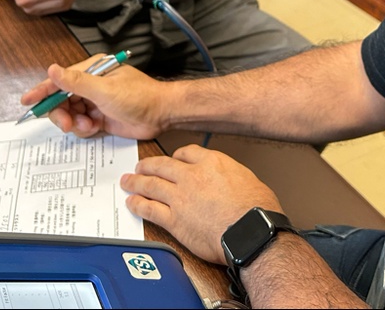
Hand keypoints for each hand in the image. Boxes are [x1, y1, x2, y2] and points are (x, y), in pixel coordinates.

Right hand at [21, 58, 167, 139]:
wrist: (161, 114)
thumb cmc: (138, 96)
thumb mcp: (105, 89)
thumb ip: (76, 82)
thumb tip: (52, 69)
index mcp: (92, 71)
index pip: (60, 80)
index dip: (42, 90)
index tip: (27, 101)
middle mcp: (91, 85)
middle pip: (62, 100)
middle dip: (60, 113)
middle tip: (66, 124)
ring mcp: (95, 102)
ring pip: (70, 114)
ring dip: (74, 123)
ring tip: (87, 126)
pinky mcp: (100, 118)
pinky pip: (81, 125)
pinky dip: (83, 129)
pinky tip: (94, 128)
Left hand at [121, 145, 282, 264]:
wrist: (250, 232)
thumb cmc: (256, 210)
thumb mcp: (248, 179)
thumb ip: (231, 176)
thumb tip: (230, 180)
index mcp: (212, 163)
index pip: (187, 153)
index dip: (176, 156)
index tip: (172, 159)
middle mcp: (192, 176)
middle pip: (163, 165)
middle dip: (148, 165)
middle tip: (139, 166)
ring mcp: (180, 197)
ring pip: (151, 185)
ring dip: (136, 182)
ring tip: (128, 181)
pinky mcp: (174, 220)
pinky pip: (150, 210)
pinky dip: (138, 205)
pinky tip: (132, 203)